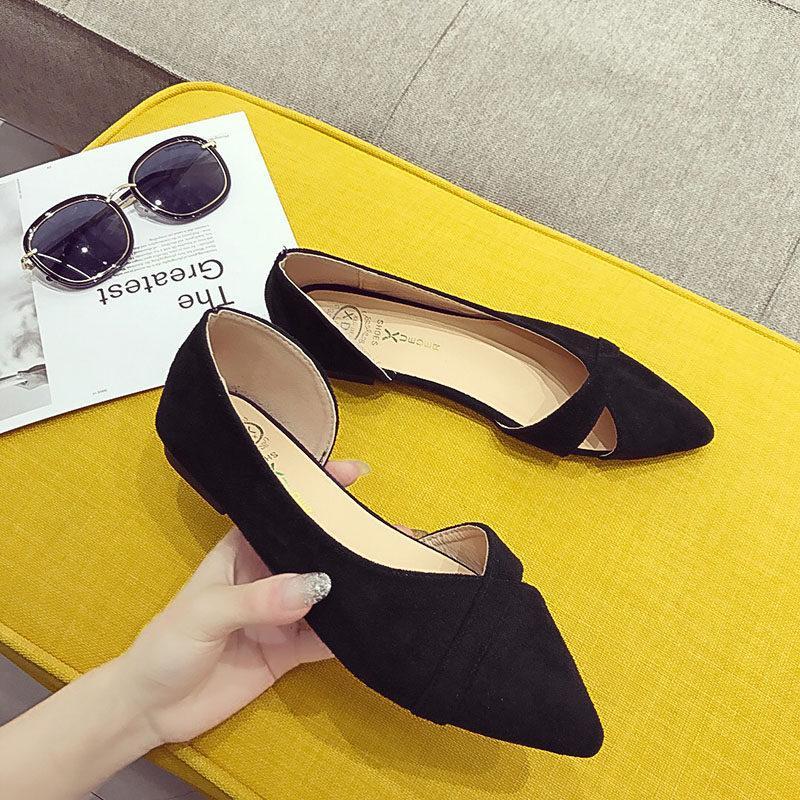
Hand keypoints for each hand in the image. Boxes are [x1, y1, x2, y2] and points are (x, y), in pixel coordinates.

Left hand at [114, 459, 368, 745]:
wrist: (153, 710)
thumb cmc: (168, 645)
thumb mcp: (206, 612)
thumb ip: (258, 599)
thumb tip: (316, 585)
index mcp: (242, 551)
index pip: (281, 512)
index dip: (313, 490)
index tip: (351, 475)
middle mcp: (269, 576)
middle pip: (315, 551)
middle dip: (351, 538)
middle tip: (394, 531)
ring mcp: (283, 615)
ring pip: (329, 594)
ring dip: (360, 585)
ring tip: (398, 569)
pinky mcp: (291, 650)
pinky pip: (328, 638)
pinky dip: (352, 632)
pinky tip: (378, 622)